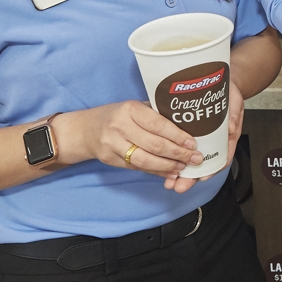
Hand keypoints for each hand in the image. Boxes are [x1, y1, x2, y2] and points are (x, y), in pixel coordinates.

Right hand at [61, 101, 202, 178]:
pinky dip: (155, 172)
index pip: (158, 124)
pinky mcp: (110, 160)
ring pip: (144, 160)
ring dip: (167, 166)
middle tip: (195, 158)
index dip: (178, 136)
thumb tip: (188, 129)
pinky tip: (168, 173)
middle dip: (177, 153)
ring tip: (182, 168)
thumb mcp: (136, 108)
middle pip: (153, 144)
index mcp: (130, 109)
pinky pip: (136, 168)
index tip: (193, 143)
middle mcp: (119, 126)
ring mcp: (112, 145)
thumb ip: (156, 115)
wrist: (86, 129)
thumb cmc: (119, 116)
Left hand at [163, 80, 245, 192]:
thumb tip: (232, 128)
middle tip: (178, 187)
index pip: (221, 157)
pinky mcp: (184, 130)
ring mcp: (198, 136)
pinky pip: (178, 146)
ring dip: (178, 172)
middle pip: (201, 164)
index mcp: (226, 136)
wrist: (216, 77)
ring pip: (188, 158)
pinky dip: (171, 157)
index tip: (201, 178)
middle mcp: (211, 140)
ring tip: (167, 183)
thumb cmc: (227, 90)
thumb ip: (234, 113)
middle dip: (189, 178)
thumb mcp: (234, 100)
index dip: (211, 169)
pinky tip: (162, 164)